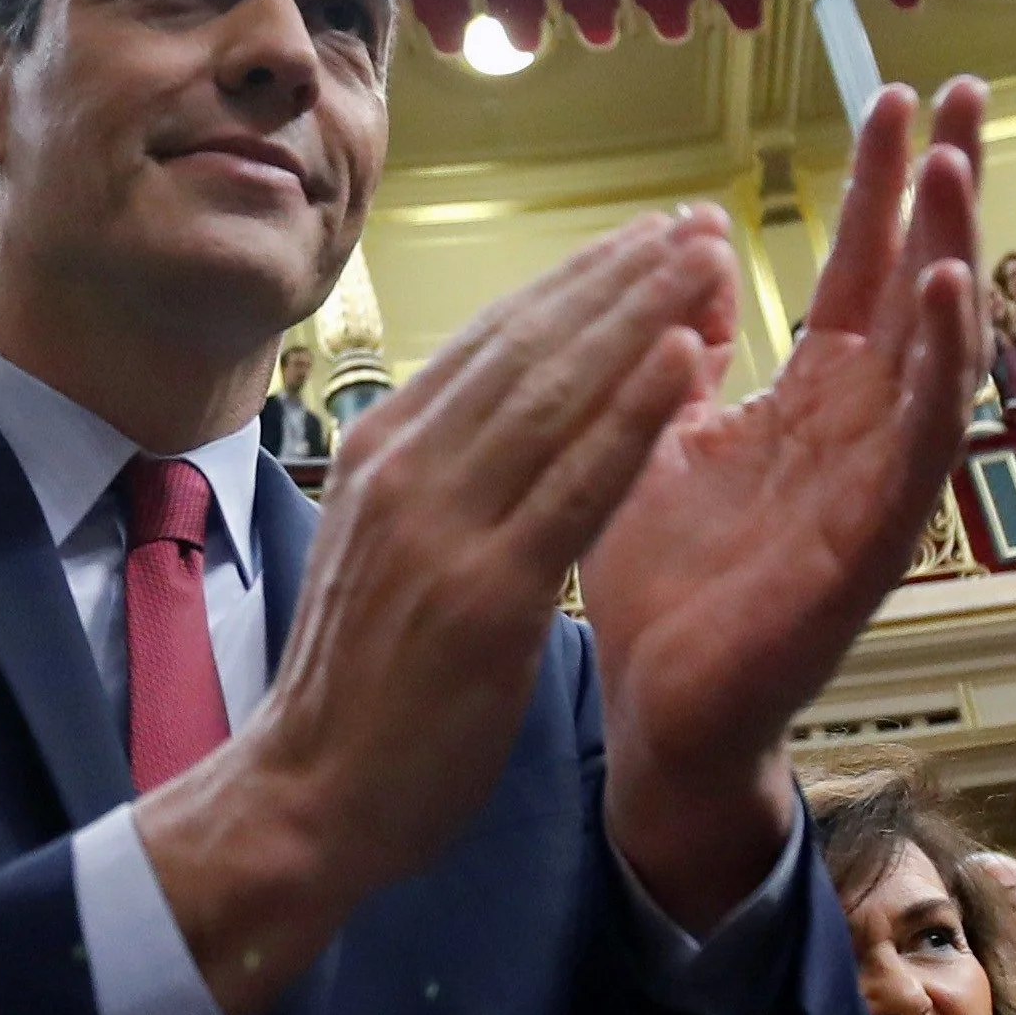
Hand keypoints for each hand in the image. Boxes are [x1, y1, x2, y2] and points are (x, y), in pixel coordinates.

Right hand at [139, 213, 724, 1014]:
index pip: (494, 339)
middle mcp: (406, 468)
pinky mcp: (485, 595)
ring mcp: (442, 528)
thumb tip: (502, 410)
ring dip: (642, 318)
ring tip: (708, 260)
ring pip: (557, 395)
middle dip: (620, 276)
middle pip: (530, 345)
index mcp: (384, 450)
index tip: (644, 236)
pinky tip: (688, 359)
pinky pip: (574, 486)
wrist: (308, 793)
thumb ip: (441, 473)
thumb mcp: (388, 543)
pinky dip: (634, 415)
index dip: (577, 280)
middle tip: (695, 221)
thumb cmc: (361, 681)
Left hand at [582, 81, 984, 921]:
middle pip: (920, 285)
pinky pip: (923, 442)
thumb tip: (693, 264)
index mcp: (815, 399)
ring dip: (953, 254)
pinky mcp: (874, 540)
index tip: (898, 90)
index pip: (862, 267)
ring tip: (954, 166)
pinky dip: (941, 364)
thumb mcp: (659, 437)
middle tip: (962, 88)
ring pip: (937, 351)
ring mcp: (877, 484)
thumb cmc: (666, 582)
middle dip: (943, 190)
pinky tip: (948, 291)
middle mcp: (861, 429)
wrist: (660, 709)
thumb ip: (680, 356)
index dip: (883, 184)